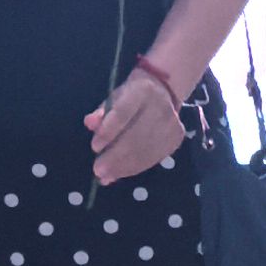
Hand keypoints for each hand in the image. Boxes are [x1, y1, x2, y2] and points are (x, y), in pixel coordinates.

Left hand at [84, 72, 183, 186]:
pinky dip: (134, 168)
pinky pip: (153, 158)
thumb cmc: (131, 97)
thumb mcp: (114, 99)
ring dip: (123, 167)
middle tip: (98, 170)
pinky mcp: (176, 137)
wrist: (163, 93)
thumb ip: (101, 113)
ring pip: (145, 150)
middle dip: (115, 156)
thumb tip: (89, 123)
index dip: (108, 131)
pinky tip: (120, 174)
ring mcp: (172, 122)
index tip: (94, 147)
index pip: (123, 112)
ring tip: (106, 177)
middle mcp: (161, 105)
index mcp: (143, 89)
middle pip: (136, 136)